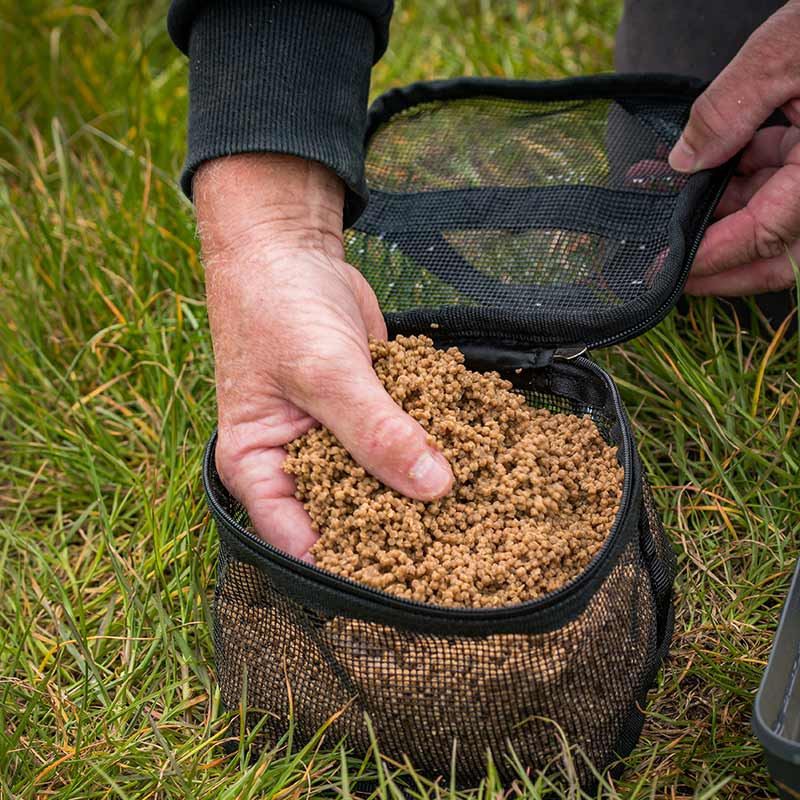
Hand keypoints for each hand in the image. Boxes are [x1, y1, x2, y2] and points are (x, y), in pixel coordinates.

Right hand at [195, 154, 452, 560]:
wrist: (287, 249)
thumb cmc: (276, 308)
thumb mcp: (323, 371)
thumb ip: (375, 430)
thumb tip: (435, 487)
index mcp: (260, 473)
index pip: (302, 545)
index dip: (354, 570)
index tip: (415, 589)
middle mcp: (298, 468)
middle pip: (351, 520)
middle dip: (402, 534)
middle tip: (466, 561)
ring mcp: (338, 442)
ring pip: (385, 482)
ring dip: (426, 492)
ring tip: (487, 521)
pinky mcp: (373, 413)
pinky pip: (406, 440)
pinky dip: (435, 448)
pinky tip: (482, 466)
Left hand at [668, 1, 799, 296]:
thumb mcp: (789, 51)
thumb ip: (731, 107)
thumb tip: (683, 159)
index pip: (766, 238)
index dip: (711, 258)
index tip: (662, 266)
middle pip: (776, 254)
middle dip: (715, 263)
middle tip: (658, 262)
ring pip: (772, 220)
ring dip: (716, 214)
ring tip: (657, 199)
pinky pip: (779, 185)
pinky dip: (737, 181)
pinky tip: (694, 167)